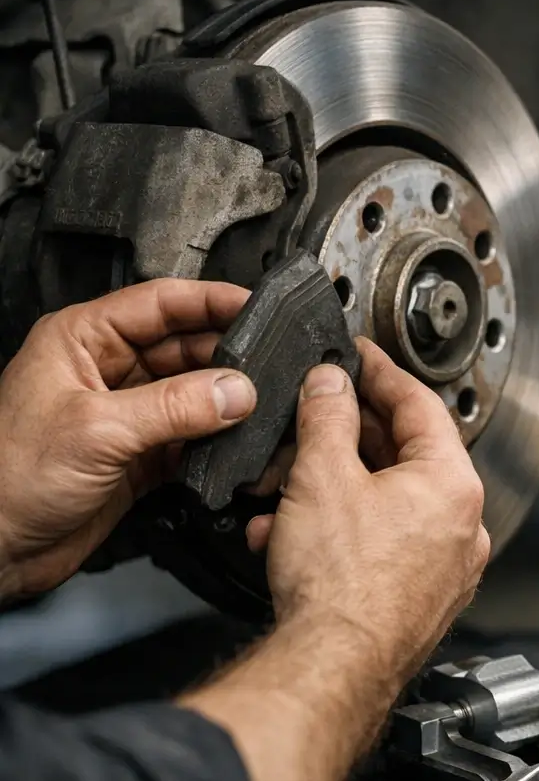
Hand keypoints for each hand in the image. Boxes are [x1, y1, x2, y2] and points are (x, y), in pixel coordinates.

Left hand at [0, 280, 255, 600]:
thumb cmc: (8, 479)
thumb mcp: (97, 430)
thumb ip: (174, 407)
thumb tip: (237, 390)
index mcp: (82, 341)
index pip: (162, 303)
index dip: (212, 301)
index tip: (260, 309)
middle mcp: (106, 370)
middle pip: (186, 346)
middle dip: (229, 357)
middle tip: (271, 369)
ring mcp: (126, 413)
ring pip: (195, 392)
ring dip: (227, 401)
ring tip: (262, 407)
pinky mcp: (141, 454)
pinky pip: (194, 437)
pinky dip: (219, 441)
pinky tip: (239, 444)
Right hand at [247, 337, 489, 677]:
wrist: (334, 669)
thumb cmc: (342, 586)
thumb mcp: (322, 476)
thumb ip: (327, 417)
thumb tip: (331, 384)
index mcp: (454, 485)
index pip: (420, 405)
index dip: (381, 374)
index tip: (361, 359)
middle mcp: (463, 526)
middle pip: (406, 455)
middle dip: (347, 439)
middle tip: (314, 420)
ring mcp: (446, 566)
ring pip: (388, 504)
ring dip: (333, 490)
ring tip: (286, 492)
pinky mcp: (422, 598)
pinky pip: (383, 545)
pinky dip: (342, 532)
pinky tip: (293, 538)